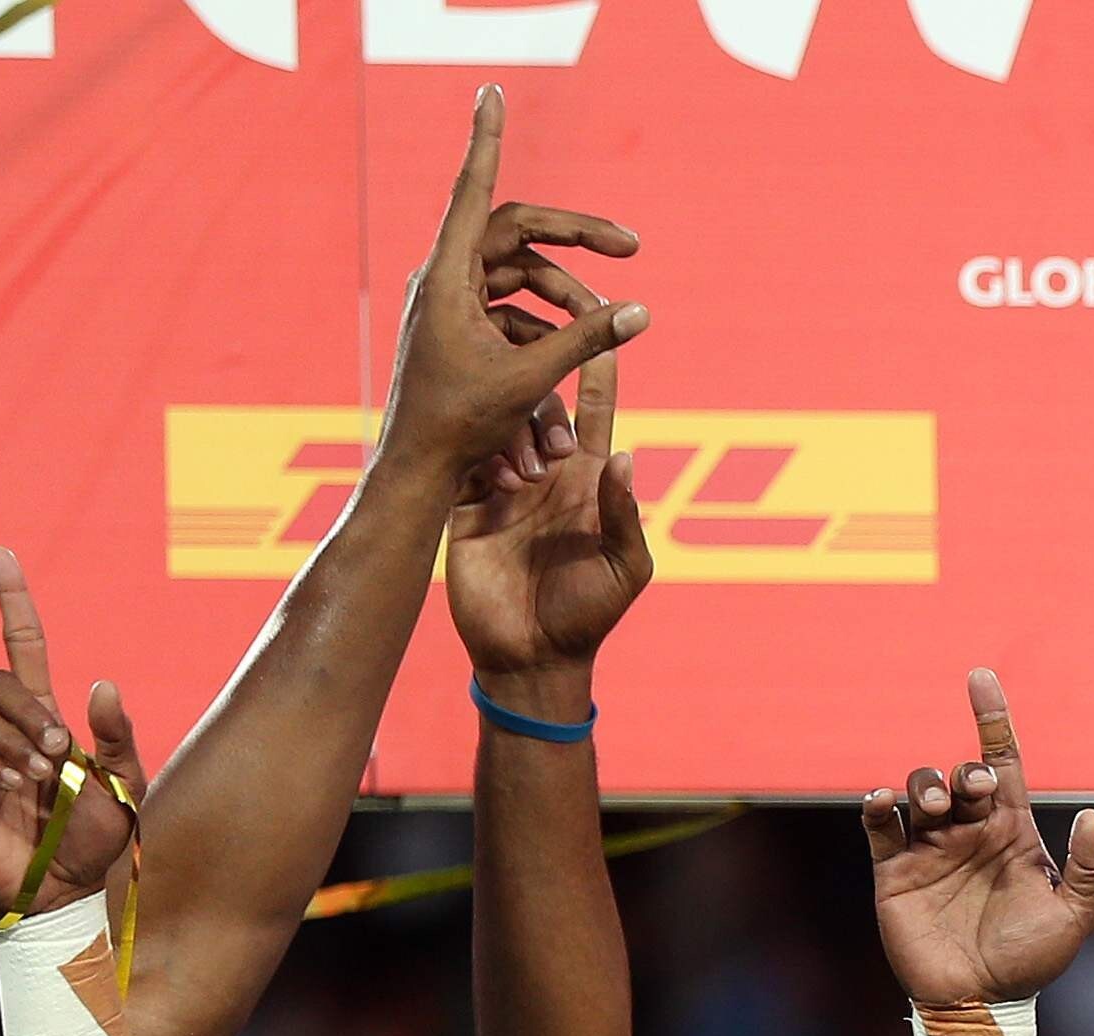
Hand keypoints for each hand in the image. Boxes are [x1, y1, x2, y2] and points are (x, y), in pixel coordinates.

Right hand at [0, 552, 139, 920]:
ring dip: (10, 739)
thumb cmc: (95, 840)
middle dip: (26, 709)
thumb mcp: (126, 787)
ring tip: (39, 777)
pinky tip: (12, 786)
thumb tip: (99, 682)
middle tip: (58, 751)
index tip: (0, 555)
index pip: (22, 646)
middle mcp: (4, 729)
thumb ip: (118, 737)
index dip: (12, 601)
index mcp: (45, 719)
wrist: (69, 892)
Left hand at [380, 87, 645, 492]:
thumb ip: (587, 339)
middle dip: (576, 240)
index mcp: (446, 275)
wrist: (417, 472)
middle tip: (632, 248)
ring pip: (520, 278)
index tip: (493, 92)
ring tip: (604, 329)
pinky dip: (547, 332)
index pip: (475, 190)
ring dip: (567, 301)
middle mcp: (443, 279)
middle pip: (516, 233)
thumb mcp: (532, 378)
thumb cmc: (461, 425)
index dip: (488, 138)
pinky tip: (567, 367)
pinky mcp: (459, 332)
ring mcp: (449, 305)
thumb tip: (641, 310)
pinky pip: (512, 313)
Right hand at [446, 373, 650, 688]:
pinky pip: (466, 456)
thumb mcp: (625, 569)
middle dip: (544, 397)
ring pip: (501, 422)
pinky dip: (475, 452)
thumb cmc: (587, 616)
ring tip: (519, 477)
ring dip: (511, 433)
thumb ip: (626, 516)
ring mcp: (504, 481)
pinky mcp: (466, 500)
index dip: (600, 366)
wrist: (529, 657)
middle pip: (543, 402)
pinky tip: (479, 459)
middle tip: (546, 413)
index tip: (605, 320)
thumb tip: (627, 456)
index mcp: (591, 481)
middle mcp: (548, 470)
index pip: (597, 409)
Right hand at [863, 671, 1093, 1009]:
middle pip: (959, 774)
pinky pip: (879, 827)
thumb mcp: (1074, 917)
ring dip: (924, 784)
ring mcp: (930, 849)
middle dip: (962, 771)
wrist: (982, 1005)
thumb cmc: (1030, 962)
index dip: (992, 720)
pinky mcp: (895, 872)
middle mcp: (969, 832)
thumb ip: (1089, 869)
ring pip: (919, 791)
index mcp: (1011, 832)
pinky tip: (883, 800)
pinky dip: (877, 805)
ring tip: (933, 805)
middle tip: (967, 792)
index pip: (1000, 763)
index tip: (981, 676)